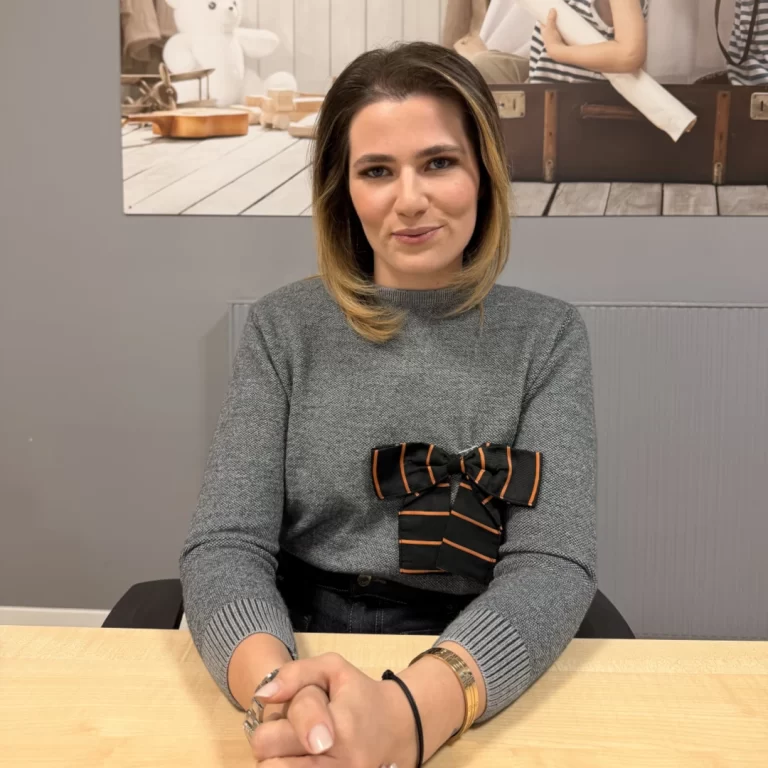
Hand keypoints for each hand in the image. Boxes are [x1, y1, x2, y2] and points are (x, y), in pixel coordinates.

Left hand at [247, 652, 418, 767]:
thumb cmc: (359, 694)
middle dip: (271, 743)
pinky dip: (292, 766)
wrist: (396, 727)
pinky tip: (302, 757)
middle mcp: (341, 762)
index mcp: (338, 727)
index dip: (272, 724)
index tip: (282, 718)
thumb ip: (295, 674)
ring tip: (294, 746)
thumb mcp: (332, 668)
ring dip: (279, 759)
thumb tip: (263, 695)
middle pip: (270, 762)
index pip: (277, 734)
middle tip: (287, 731)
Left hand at [542, 8, 565, 56]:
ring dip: (556, 30)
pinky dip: (561, 34)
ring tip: (561, 24)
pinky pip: (560, 37)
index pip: (542, 25)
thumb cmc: (552, 40)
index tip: (546, 15)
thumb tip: (552, 9)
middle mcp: (547, 38)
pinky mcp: (559, 44)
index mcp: (543, 34)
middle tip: (556, 18)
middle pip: (548, 29)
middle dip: (551, 25)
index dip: (543, 20)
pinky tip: (565, 31)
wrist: (557, 53)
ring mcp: (553, 42)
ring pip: (554, 34)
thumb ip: (551, 18)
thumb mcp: (550, 28)